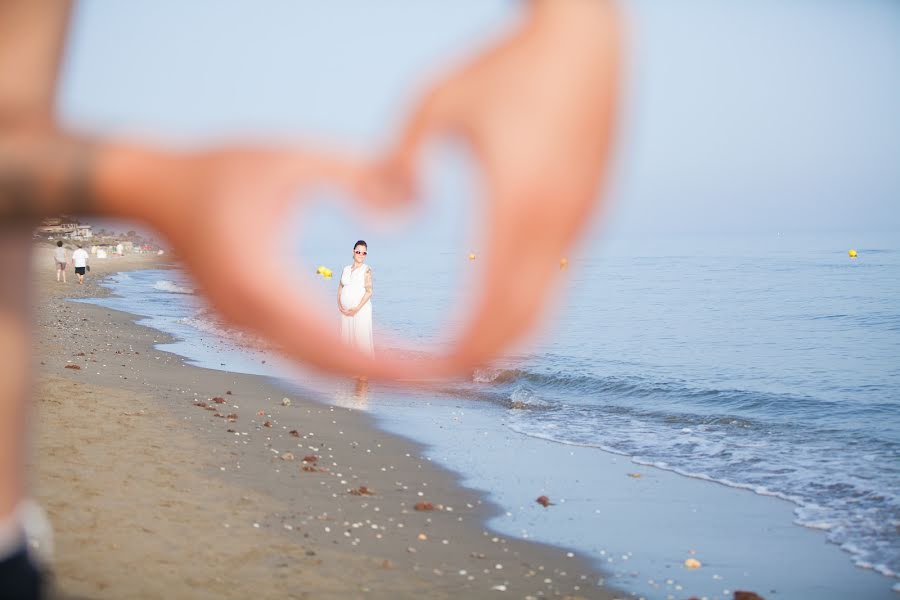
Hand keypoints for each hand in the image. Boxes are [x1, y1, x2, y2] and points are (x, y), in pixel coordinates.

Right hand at [95, 145, 415, 378]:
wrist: (153, 188)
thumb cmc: (217, 168)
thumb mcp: (292, 158)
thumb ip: (355, 174)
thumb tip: (414, 203)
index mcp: (258, 284)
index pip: (331, 344)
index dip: (384, 363)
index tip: (430, 372)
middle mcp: (247, 318)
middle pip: (326, 369)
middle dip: (385, 378)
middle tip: (440, 381)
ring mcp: (240, 326)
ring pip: (310, 368)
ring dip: (362, 373)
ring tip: (417, 375)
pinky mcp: (240, 322)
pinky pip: (295, 352)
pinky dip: (336, 359)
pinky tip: (372, 356)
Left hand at [378, 0, 619, 371]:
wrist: (585, 35)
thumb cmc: (505, 63)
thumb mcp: (434, 101)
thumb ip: (400, 159)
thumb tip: (392, 210)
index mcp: (517, 203)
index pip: (491, 310)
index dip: (461, 353)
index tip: (428, 375)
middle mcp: (559, 223)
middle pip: (523, 325)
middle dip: (482, 360)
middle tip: (440, 380)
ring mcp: (582, 221)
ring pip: (547, 307)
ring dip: (507, 338)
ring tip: (467, 355)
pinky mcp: (590, 211)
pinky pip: (559, 279)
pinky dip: (527, 307)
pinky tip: (498, 306)